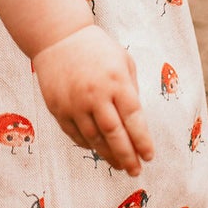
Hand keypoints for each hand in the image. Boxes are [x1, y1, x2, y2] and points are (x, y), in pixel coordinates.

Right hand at [33, 24, 154, 176]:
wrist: (58, 37)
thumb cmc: (97, 49)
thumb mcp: (123, 61)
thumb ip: (131, 90)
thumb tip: (135, 122)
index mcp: (117, 82)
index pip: (134, 119)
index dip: (142, 141)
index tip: (149, 157)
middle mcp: (96, 95)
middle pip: (114, 135)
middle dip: (127, 156)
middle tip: (136, 171)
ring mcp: (75, 103)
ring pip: (94, 139)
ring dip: (108, 155)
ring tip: (120, 165)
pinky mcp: (58, 108)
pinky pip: (75, 135)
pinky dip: (88, 145)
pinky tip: (99, 149)